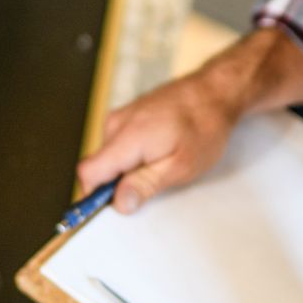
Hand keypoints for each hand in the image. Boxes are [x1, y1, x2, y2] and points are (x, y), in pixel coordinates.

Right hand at [77, 72, 241, 214]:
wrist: (214, 91)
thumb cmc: (205, 126)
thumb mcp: (181, 166)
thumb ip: (146, 184)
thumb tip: (119, 203)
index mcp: (127, 138)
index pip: (88, 173)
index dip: (93, 196)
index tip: (106, 211)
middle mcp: (116, 124)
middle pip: (99, 168)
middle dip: (118, 183)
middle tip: (152, 183)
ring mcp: (120, 117)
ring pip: (110, 158)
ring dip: (128, 169)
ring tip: (160, 162)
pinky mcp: (127, 116)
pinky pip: (119, 145)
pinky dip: (133, 155)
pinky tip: (158, 151)